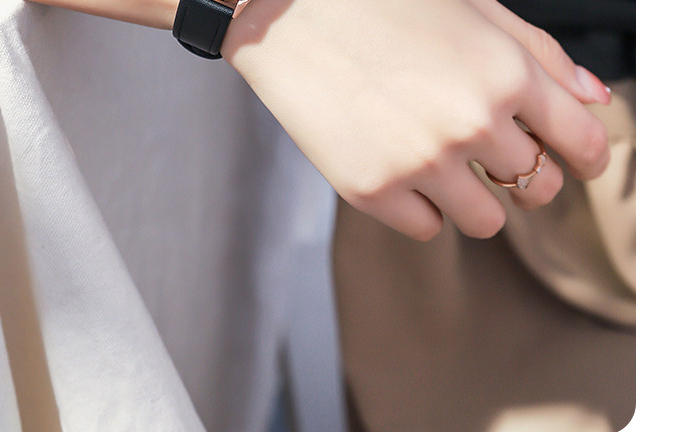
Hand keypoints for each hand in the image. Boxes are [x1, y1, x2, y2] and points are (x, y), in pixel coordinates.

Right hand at [224, 0, 610, 239]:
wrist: (286, 12)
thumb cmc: (381, 3)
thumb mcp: (474, 10)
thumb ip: (540, 55)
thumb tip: (591, 98)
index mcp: (506, 74)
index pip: (585, 143)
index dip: (587, 157)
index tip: (574, 160)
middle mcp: (471, 124)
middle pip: (539, 189)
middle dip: (526, 175)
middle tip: (494, 156)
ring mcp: (419, 163)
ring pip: (487, 221)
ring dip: (474, 197)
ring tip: (440, 162)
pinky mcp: (372, 191)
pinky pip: (428, 228)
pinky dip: (423, 206)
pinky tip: (401, 167)